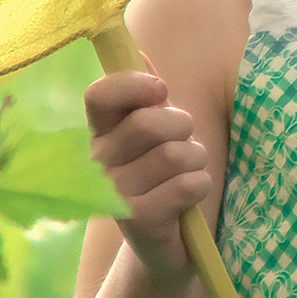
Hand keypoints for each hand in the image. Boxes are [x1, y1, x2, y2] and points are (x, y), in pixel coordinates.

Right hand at [86, 65, 216, 282]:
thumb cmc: (164, 177)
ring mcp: (113, 193)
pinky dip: (199, 185)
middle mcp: (97, 162)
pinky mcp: (136, 221)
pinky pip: (187, 185)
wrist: (166, 245)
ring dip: (196, 160)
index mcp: (99, 133)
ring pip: (175, 154)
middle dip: (183, 127)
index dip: (133, 85)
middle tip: (184, 143)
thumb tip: (138, 52)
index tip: (161, 91)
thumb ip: (148, 96)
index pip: (99, 95)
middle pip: (150, 122)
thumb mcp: (158, 133)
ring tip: (187, 172)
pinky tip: (188, 198)